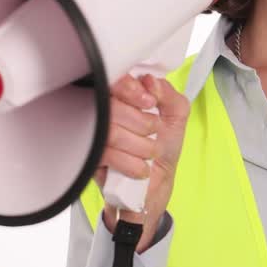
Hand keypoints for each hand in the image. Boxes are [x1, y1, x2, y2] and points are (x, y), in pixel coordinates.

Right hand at [94, 73, 190, 252]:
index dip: (132, 89)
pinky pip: (107, 154)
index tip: (150, 102)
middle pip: (112, 105)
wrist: (155, 187)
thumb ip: (169, 93)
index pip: (114, 79)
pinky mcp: (90, 158)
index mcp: (122, 96)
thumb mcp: (176, 116)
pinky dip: (131, 162)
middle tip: (153, 132)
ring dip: (140, 145)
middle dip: (142, 122)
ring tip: (149, 153)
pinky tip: (140, 168)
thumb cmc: (162, 148)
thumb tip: (150, 81)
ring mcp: (94, 135)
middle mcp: (103, 112)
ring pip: (111, 131)